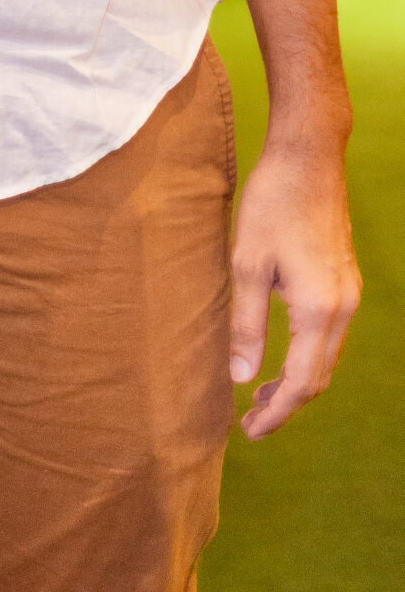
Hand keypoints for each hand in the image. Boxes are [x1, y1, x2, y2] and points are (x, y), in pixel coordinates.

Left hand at [229, 139, 360, 439]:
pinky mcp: (345, 282)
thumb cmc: (271, 204)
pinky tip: (281, 354)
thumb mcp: (246, 264)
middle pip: (320, 377)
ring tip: (260, 394)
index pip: (302, 383)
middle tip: (250, 422)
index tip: (249, 432)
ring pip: (327, 358)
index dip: (276, 413)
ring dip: (297, 381)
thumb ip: (246, 325)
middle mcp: (343, 309)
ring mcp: (349, 295)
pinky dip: (307, 356)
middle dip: (287, 404)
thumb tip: (242, 378)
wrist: (307, 159)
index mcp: (319, 310)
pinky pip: (330, 336)